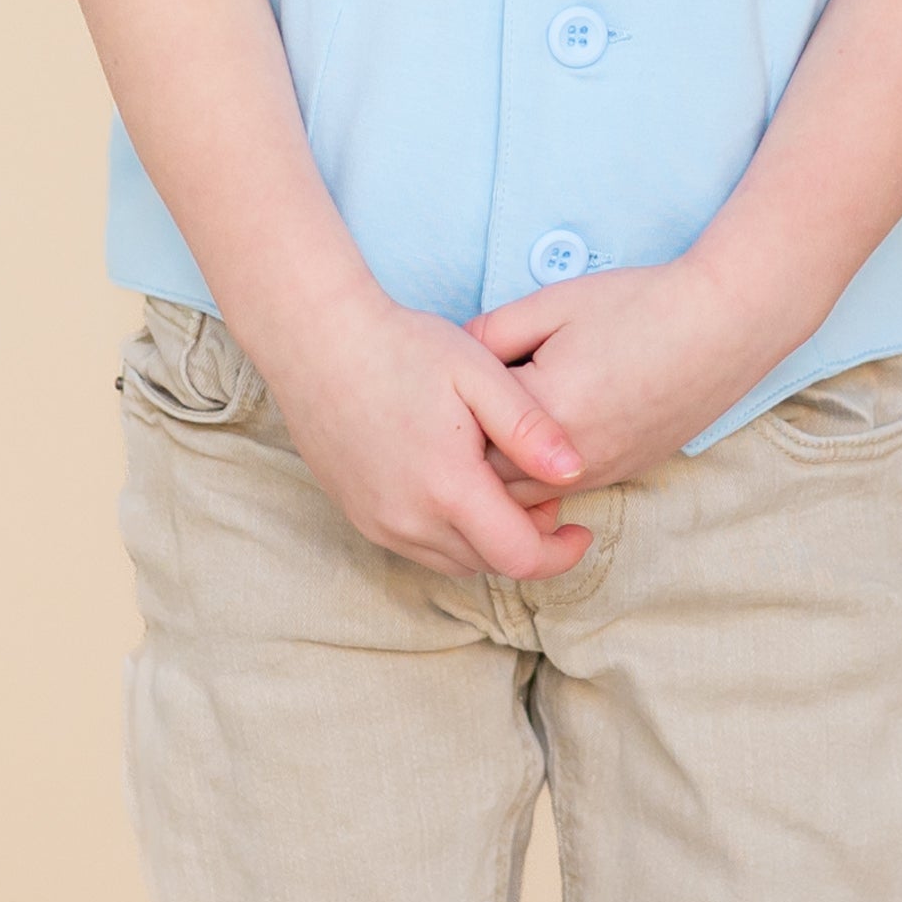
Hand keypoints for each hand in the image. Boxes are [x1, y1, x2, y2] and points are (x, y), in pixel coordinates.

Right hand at [255, 292, 593, 581]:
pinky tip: (456, 487)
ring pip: (454, 559)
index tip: (582, 531)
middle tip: (544, 492)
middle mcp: (410, 520)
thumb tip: (575, 471)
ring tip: (501, 487)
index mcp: (448, 489)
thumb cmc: (403, 347)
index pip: (520, 557)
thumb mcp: (479, 373)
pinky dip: (450, 533)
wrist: (319, 339)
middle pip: (489, 563)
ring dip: (487, 540)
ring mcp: (379, 523)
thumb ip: (529, 428)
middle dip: (527, 540)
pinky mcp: (358, 515)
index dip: (560, 555)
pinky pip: (418, 546)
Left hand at [467, 259, 788, 499]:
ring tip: (479, 436)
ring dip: (498, 474)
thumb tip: (450, 358)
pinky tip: (526, 444)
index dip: (442, 413)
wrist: (720, 326)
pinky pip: (559, 492)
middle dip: (462, 454)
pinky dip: (535, 478)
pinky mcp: (621, 472)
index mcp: (543, 409)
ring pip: (522, 499)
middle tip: (440, 425)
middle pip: (487, 480)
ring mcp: (599, 471)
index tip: (429, 392)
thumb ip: (491, 333)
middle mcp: (568, 456)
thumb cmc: (635, 305)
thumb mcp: (552, 304)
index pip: (466, 432)